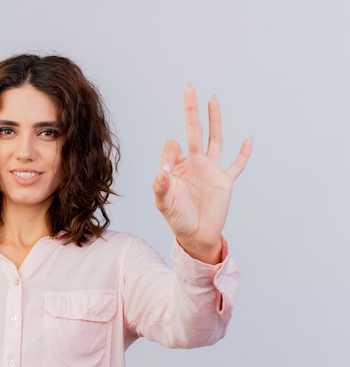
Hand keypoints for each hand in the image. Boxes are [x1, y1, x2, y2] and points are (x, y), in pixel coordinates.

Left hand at [153, 85, 251, 263]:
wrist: (196, 235)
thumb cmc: (177, 219)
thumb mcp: (163, 203)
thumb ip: (161, 187)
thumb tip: (163, 172)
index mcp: (177, 167)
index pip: (173, 147)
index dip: (169, 154)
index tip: (166, 172)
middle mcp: (194, 163)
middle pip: (194, 131)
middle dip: (192, 111)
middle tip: (189, 88)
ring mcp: (210, 170)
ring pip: (214, 139)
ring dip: (215, 120)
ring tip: (213, 100)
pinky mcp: (225, 181)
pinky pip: (237, 165)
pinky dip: (243, 154)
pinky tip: (248, 139)